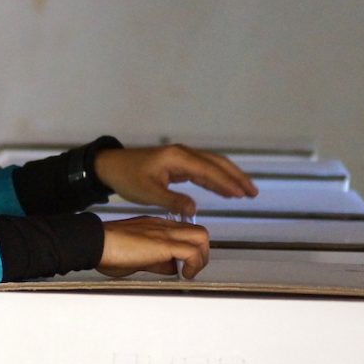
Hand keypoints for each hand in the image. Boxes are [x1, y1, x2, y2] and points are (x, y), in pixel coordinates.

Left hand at [94, 145, 257, 215]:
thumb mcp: (148, 193)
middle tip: (253, 192)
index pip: (209, 170)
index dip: (226, 183)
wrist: (110, 166)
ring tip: (245, 191)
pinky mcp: (178, 163)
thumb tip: (194, 209)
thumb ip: (172, 200)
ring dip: (229, 177)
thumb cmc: (126, 177)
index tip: (242, 194)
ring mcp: (181, 157)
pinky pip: (202, 170)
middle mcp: (183, 153)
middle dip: (236, 177)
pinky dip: (215, 179)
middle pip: (217, 163)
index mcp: (177, 158)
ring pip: (212, 165)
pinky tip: (223, 190)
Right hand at [97, 216, 209, 278]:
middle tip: (192, 269)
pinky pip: (192, 251)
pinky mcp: (164, 244)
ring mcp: (165, 233)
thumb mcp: (135, 256)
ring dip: (201, 258)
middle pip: (199, 232)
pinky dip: (194, 265)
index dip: (189, 251)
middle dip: (202, 253)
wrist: (94, 241)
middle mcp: (163, 226)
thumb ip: (155, 261)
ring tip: (190, 273)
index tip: (183, 266)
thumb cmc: (107, 249)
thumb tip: (170, 268)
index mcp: (155, 226)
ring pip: (201, 237)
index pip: (185, 233)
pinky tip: (184, 275)